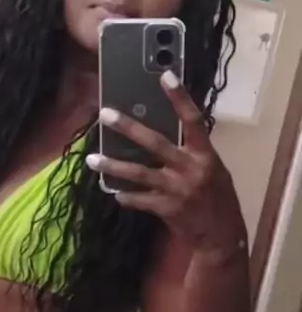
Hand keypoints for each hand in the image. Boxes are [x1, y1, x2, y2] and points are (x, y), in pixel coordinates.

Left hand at [87, 71, 246, 261]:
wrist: (221, 235)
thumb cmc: (218, 199)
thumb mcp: (212, 170)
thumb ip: (192, 153)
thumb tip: (164, 136)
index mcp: (204, 155)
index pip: (193, 120)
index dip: (180, 98)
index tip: (165, 76)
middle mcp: (190, 168)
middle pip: (155, 143)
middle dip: (128, 128)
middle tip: (105, 115)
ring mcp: (176, 189)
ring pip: (138, 173)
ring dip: (113, 165)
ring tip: (91, 159)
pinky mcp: (166, 208)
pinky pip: (139, 199)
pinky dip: (125, 196)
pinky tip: (113, 192)